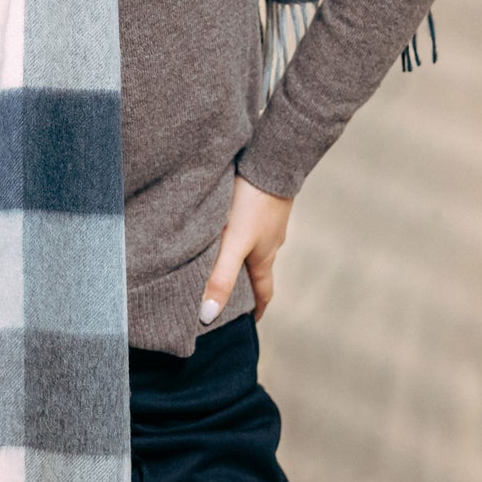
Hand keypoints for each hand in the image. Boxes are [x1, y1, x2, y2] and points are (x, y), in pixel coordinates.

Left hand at [199, 174, 293, 325]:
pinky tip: (227, 220)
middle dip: (245, 282)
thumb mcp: (234, 244)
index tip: (250, 322)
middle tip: (228, 291)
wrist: (273, 159)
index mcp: (264, 257)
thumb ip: (221, 277)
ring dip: (241, 253)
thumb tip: (209, 314)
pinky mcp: (265, 200)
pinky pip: (253, 222)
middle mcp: (271, 242)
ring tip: (219, 254)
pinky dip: (241, 230)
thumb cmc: (254, 204)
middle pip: (258, 268)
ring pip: (255, 244)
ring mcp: (270, 220)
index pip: (263, 292)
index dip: (257, 310)